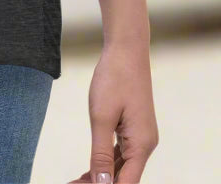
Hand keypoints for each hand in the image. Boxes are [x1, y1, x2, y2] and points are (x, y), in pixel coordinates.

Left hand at [66, 38, 158, 182]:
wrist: (126, 50)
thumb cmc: (114, 79)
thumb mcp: (102, 117)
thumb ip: (101, 154)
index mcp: (141, 146)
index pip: (125, 183)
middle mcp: (145, 145)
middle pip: (123, 178)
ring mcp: (140, 137)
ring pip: (120, 168)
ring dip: (100, 178)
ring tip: (75, 183)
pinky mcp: (133, 129)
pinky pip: (120, 155)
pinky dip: (104, 164)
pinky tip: (88, 172)